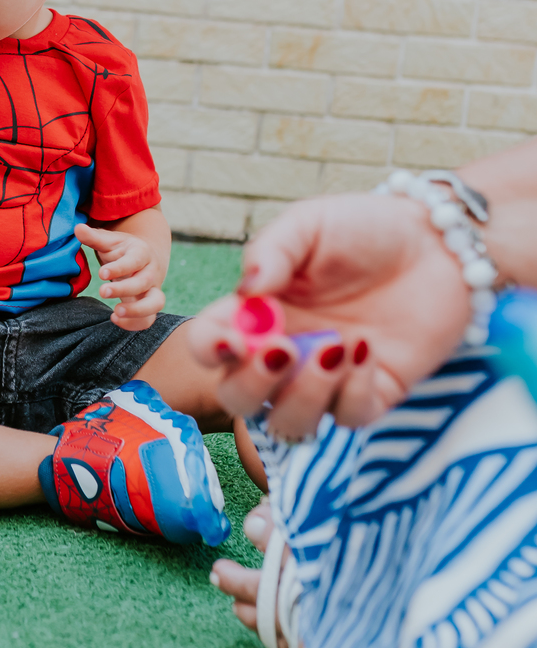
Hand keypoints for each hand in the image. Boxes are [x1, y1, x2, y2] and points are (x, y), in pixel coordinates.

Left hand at [76, 224, 165, 329]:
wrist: (144, 259)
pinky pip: (148, 319)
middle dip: (125, 289)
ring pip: (155, 303)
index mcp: (141, 253)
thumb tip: (77, 228)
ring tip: (115, 313)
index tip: (101, 273)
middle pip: (144, 282)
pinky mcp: (149, 306)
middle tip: (103, 291)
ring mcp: (152, 290)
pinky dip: (134, 323)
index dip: (120, 267)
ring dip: (137, 310)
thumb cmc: (122, 250)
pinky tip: (114, 319)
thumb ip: (93, 237)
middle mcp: (151, 272)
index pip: (135, 261)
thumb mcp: (109, 241)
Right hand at [184, 192, 470, 440]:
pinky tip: (366, 349)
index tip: (233, 340)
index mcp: (254, 312)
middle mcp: (281, 352)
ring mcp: (324, 379)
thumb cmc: (366, 228)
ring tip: (334, 348)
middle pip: (238, 397)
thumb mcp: (311, 223)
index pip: (208, 345)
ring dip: (303, 396)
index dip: (208, 351)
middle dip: (251, 384)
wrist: (439, 243)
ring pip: (289, 423)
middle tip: (281, 350)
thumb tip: (248, 289)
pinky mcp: (371, 393)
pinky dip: (351, 392)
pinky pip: (347, 418)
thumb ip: (273, 249)